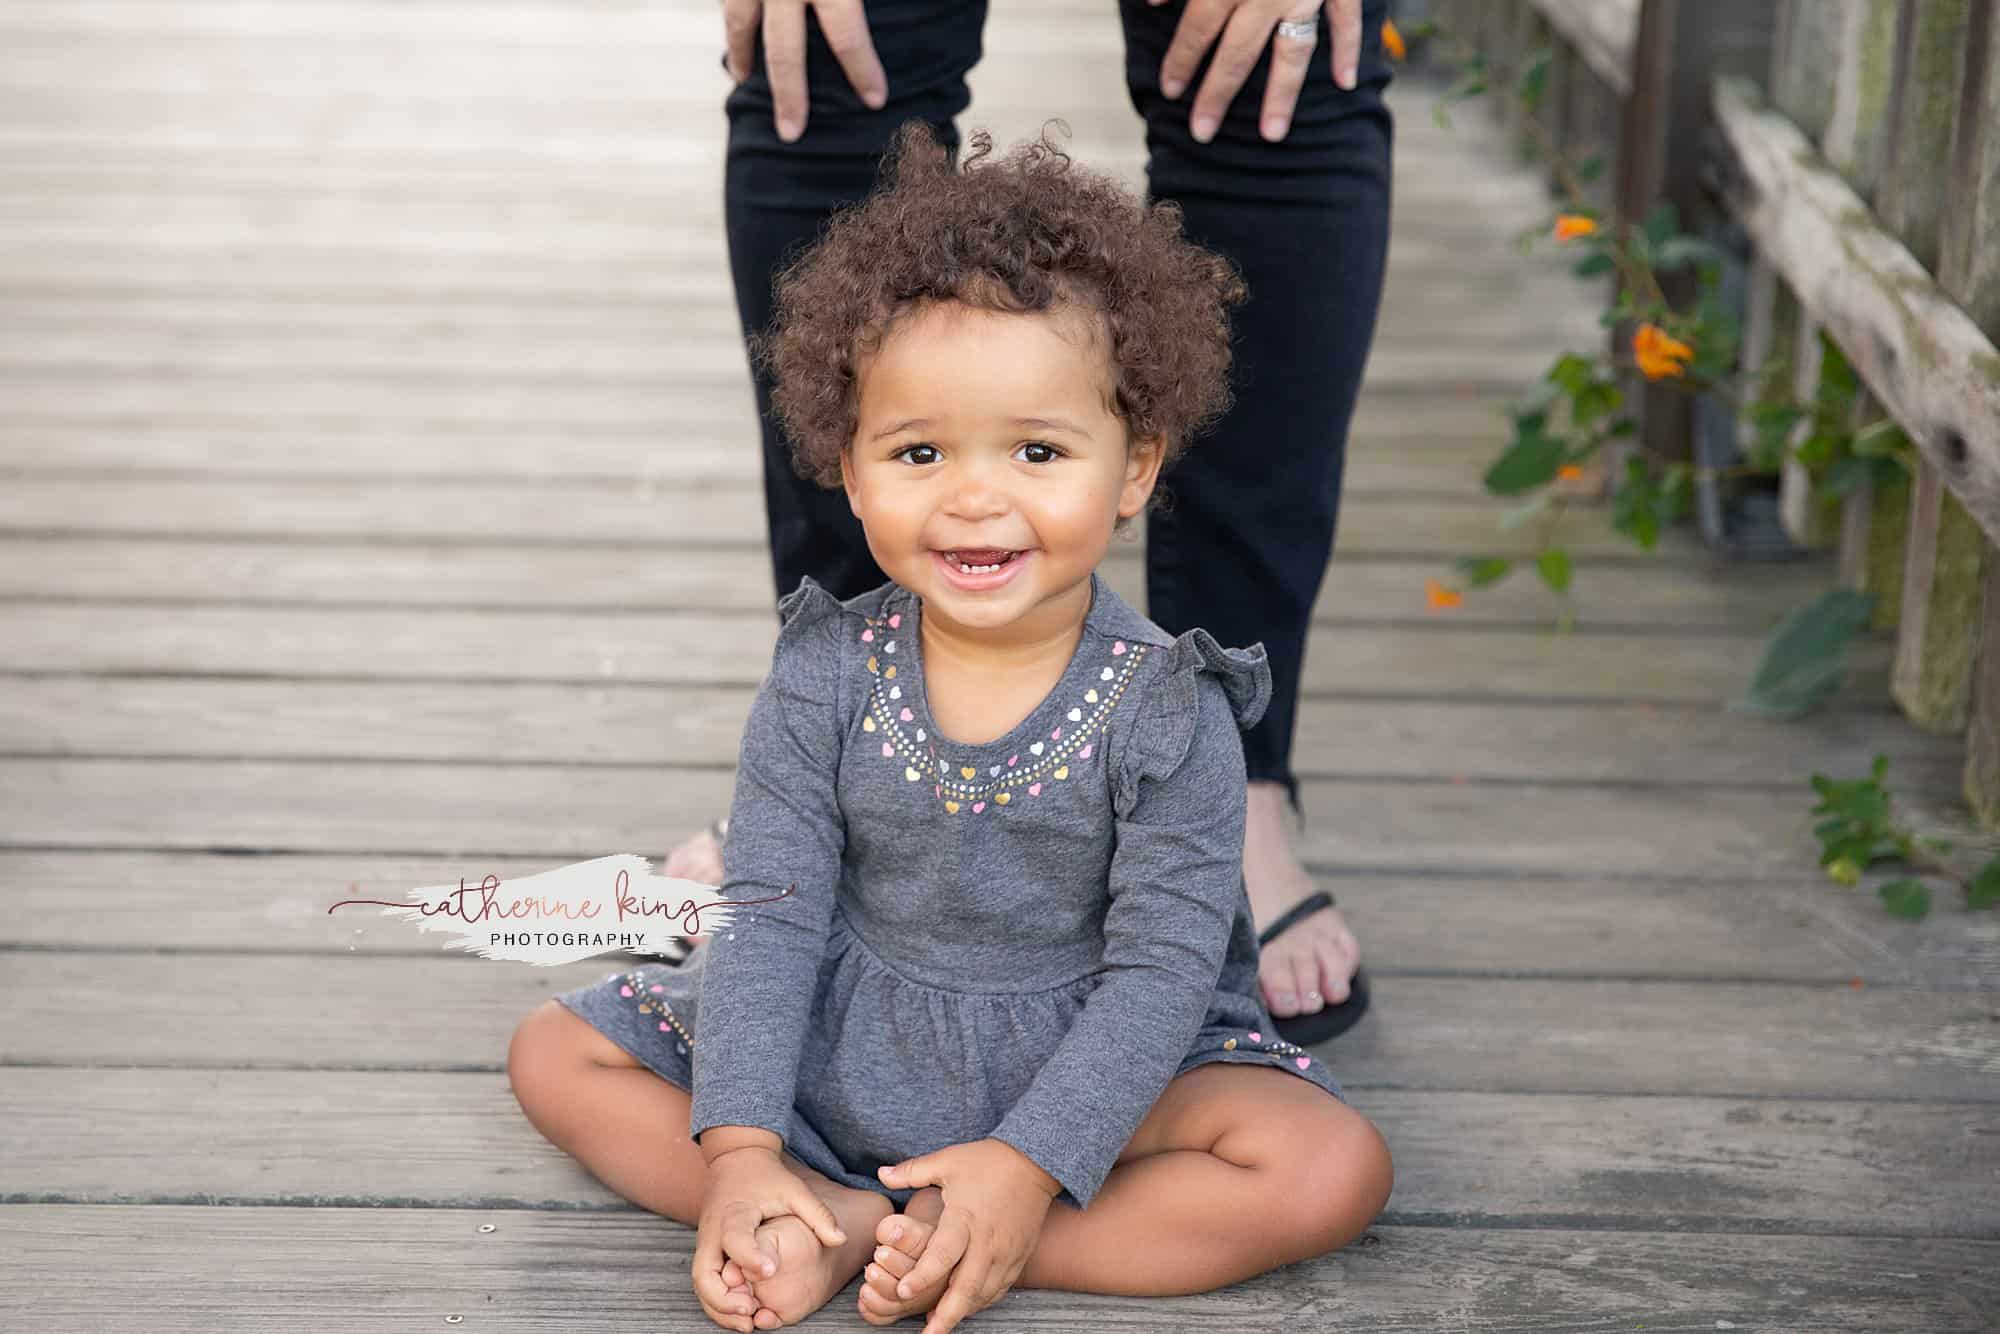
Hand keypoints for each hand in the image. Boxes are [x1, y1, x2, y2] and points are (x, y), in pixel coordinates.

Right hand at [693, 1145, 847, 1330]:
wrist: (737, 1161)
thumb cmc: (767, 1177)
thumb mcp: (794, 1189)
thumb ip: (817, 1214)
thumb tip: (840, 1239)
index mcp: (734, 1213)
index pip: (735, 1238)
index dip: (750, 1257)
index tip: (770, 1272)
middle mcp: (713, 1233)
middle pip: (704, 1274)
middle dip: (724, 1299)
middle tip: (751, 1313)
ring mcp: (707, 1244)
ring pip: (702, 1285)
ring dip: (720, 1308)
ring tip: (748, 1324)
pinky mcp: (708, 1253)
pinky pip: (707, 1284)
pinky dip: (720, 1303)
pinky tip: (744, 1314)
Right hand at [722, 0, 887, 141]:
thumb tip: (917, 3)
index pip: (847, 38)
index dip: (863, 73)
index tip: (875, 101)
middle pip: (785, 53)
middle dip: (789, 98)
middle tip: (791, 135)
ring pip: (739, 24)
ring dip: (740, 55)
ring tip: (741, 77)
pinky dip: (732, 18)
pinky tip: (736, 28)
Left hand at [875, 1140, 1058, 1333]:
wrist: (1034, 1162)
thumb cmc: (987, 1161)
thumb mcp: (947, 1161)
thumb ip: (913, 1172)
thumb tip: (881, 1174)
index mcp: (965, 1217)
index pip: (942, 1254)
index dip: (922, 1276)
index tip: (902, 1292)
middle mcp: (986, 1240)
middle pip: (966, 1287)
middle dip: (946, 1315)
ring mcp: (1005, 1252)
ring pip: (983, 1293)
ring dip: (961, 1312)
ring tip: (939, 1327)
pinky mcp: (1018, 1257)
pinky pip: (999, 1288)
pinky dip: (981, 1302)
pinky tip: (965, 1309)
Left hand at [1151, 0, 1363, 142]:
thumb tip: (1153, 1)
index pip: (1198, 28)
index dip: (1181, 60)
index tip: (1169, 90)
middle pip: (1237, 52)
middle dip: (1217, 94)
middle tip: (1201, 132)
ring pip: (1293, 52)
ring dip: (1281, 96)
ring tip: (1271, 135)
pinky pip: (1346, 18)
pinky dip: (1349, 48)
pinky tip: (1346, 82)